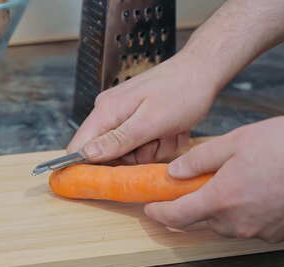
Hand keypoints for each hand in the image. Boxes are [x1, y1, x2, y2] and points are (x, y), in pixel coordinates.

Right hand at [67, 53, 215, 163]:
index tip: (108, 179)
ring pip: (130, 151)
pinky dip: (161, 140)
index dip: (86, 167)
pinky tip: (173, 128)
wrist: (203, 70)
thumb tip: (86, 154)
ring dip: (153, 148)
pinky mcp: (138, 116)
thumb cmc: (181, 92)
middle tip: (157, 141)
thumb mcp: (150, 122)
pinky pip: (143, 142)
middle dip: (136, 156)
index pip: (79, 146)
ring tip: (170, 131)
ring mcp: (124, 113)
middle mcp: (110, 111)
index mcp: (106, 111)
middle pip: (108, 154)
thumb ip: (117, 140)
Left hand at [144, 116, 283, 242]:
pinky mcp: (281, 234)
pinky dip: (243, 214)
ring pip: (226, 226)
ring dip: (216, 211)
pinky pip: (250, 227)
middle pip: (200, 222)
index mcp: (221, 200)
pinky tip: (252, 194)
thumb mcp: (235, 142)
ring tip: (225, 186)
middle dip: (187, 209)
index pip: (177, 216)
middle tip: (184, 192)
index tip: (150, 207)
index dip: (159, 213)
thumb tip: (174, 172)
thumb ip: (199, 160)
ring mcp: (261, 232)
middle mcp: (238, 223)